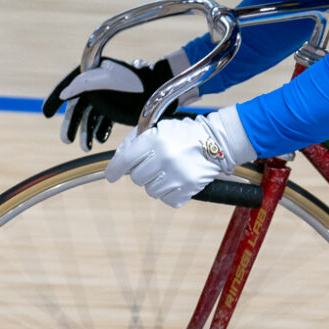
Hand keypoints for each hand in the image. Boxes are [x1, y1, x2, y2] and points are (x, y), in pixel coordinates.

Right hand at [41, 55, 186, 148]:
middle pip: (78, 106)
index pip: (69, 85)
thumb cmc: (134, 82)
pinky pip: (103, 123)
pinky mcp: (116, 109)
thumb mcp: (109, 80)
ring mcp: (107, 98)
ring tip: (86, 148)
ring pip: (90, 118)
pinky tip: (99, 141)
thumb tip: (65, 94)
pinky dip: (99, 132)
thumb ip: (86, 84)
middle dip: (71, 124)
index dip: (55, 98)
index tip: (46, 113)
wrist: (158, 89)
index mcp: (92, 72)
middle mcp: (97, 85)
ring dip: (86, 133)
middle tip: (66, 140)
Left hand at [105, 107, 254, 208]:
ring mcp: (177, 174)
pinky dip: (169, 194)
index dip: (115, 169)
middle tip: (153, 166)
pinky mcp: (188, 188)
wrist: (217, 141)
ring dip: (155, 184)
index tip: (112, 175)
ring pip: (151, 191)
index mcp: (156, 139)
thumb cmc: (185, 135)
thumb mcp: (159, 128)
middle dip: (141, 173)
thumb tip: (119, 159)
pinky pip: (167, 200)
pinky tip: (176, 181)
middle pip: (137, 178)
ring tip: (167, 172)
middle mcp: (165, 157)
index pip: (125, 159)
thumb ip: (137, 140)